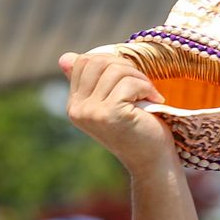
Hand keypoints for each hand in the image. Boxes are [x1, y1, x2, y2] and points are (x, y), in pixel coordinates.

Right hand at [60, 49, 174, 175]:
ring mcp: (91, 113)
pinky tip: (154, 100)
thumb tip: (66, 58)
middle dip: (126, 67)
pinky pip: (128, 83)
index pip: (84, 62)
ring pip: (114, 70)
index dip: (111, 62)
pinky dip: (146, 87)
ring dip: (139, 78)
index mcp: (74, 104)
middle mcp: (77, 109)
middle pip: (97, 61)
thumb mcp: (112, 101)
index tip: (131, 78)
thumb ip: (93, 81)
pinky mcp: (110, 114)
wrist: (153, 161)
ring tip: (150, 93)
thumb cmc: (139, 128)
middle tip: (143, 84)